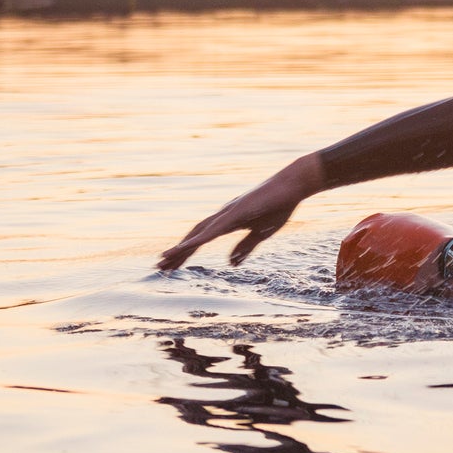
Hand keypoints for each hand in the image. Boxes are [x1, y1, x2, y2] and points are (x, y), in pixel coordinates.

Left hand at [157, 154, 323, 269]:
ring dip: (181, 247)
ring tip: (164, 259)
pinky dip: (200, 239)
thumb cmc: (278, 206)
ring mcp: (228, 212)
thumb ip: (244, 247)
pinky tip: (187, 247)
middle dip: (177, 252)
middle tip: (159, 266)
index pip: (201, 238)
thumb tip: (230, 264)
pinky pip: (215, 229)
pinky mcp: (237, 212)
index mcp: (228, 222)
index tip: (172, 265)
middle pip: (194, 235)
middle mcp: (223, 215)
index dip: (185, 251)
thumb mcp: (261, 234)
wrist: (292, 186)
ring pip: (199, 232)